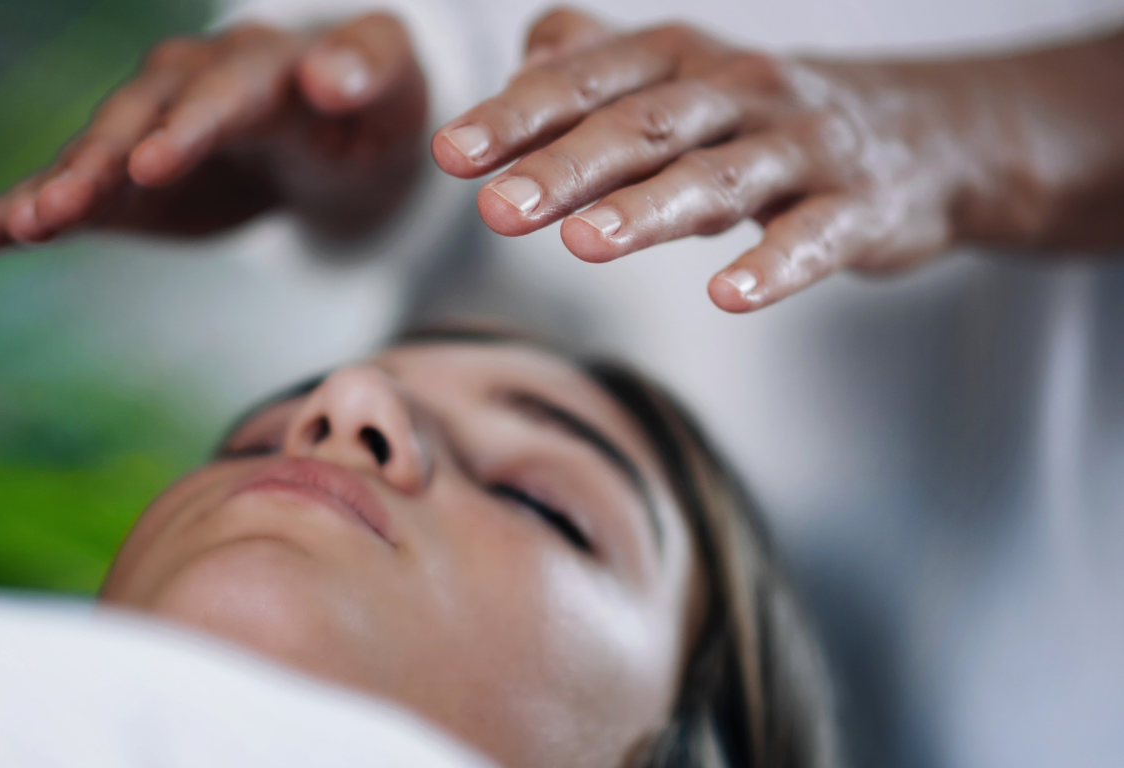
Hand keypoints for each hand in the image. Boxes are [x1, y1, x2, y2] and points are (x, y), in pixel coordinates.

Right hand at [0, 12, 426, 252]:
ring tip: (20, 226)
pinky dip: (22, 212)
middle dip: (101, 161)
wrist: (334, 130)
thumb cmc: (369, 106)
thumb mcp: (389, 84)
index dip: (188, 125)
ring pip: (94, 155)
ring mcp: (147, 128)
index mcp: (258, 64)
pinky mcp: (124, 177)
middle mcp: (188, 85)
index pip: (221, 90)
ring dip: (56, 188)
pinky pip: (70, 191)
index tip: (155, 161)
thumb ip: (366, 71)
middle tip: (66, 205)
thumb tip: (333, 77)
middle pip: (137, 119)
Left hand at [432, 9, 960, 312]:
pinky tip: (726, 295)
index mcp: (681, 59)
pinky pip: (813, 234)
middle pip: (643, 125)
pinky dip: (773, 264)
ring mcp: (802, 144)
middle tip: (498, 208)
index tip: (450, 153)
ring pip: (719, 175)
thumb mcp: (682, 76)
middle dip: (565, 165)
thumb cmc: (767, 115)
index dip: (516, 115)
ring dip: (648, 210)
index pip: (586, 81)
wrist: (924, 134)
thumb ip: (599, 66)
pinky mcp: (858, 204)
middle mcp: (738, 89)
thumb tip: (523, 62)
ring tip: (584, 244)